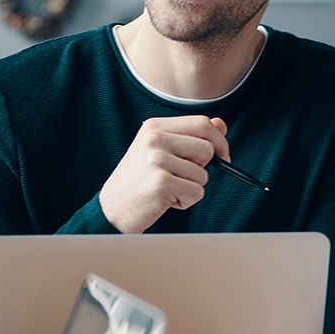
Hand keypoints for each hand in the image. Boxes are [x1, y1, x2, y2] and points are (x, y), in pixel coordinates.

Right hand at [98, 115, 229, 233]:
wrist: (112, 209)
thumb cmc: (139, 182)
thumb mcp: (161, 152)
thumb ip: (190, 137)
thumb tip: (222, 125)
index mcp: (155, 126)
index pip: (202, 123)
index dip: (219, 140)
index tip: (223, 156)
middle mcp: (155, 139)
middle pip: (207, 148)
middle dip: (203, 168)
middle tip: (180, 178)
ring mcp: (157, 160)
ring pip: (203, 175)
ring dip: (191, 188)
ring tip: (167, 190)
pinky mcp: (162, 183)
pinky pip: (196, 193)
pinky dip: (185, 202)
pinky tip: (164, 201)